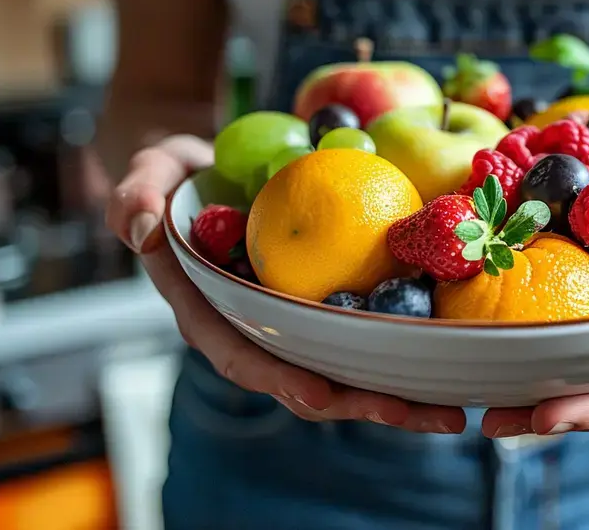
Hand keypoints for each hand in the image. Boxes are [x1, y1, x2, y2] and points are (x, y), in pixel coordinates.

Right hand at [106, 135, 466, 433]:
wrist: (212, 173)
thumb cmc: (177, 181)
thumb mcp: (147, 177)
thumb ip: (133, 199)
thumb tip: (141, 228)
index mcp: (212, 316)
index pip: (243, 355)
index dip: (280, 378)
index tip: (321, 395)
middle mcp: (258, 330)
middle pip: (310, 378)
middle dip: (363, 404)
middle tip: (424, 415)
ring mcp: (296, 322)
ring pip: (347, 368)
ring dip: (398, 394)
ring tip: (452, 411)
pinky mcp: (328, 304)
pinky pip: (366, 331)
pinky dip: (407, 348)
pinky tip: (454, 353)